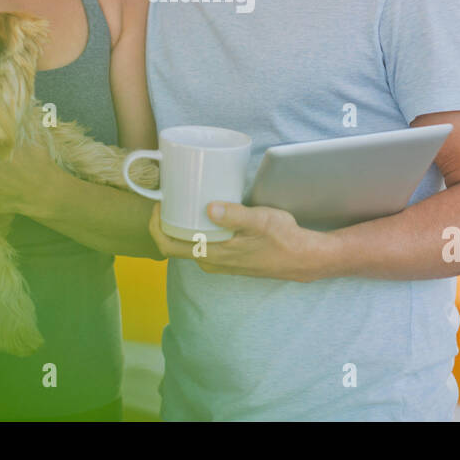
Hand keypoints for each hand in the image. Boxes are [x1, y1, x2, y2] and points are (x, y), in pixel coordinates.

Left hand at [147, 200, 331, 282]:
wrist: (303, 258)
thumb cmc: (282, 239)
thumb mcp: (260, 221)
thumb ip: (235, 215)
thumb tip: (209, 207)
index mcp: (213, 254)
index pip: (168, 246)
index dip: (156, 226)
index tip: (158, 204)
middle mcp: (211, 262)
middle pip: (175, 244)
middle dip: (167, 222)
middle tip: (171, 197)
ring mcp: (220, 262)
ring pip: (188, 245)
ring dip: (182, 225)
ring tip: (184, 201)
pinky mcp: (229, 258)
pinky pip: (202, 245)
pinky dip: (196, 230)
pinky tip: (205, 213)